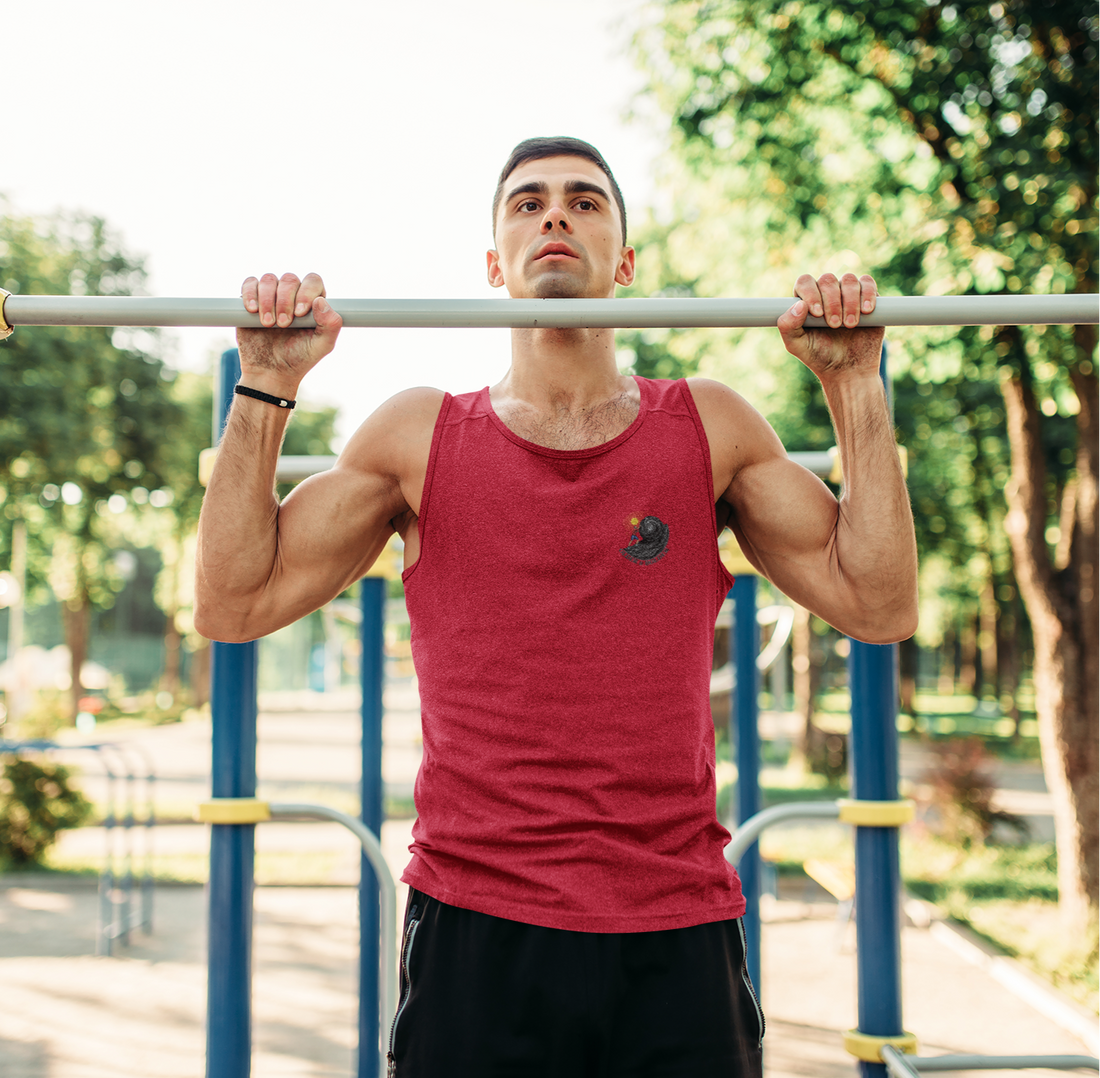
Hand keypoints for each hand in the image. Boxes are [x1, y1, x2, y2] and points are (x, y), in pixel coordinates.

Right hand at [237, 272, 342, 395]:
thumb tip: (320, 301)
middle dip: (285, 300)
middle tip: (283, 324)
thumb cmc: (298, 358)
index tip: (300, 313)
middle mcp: (293, 295)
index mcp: (313, 302)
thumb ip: (330, 325)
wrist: (270, 371)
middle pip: (290, 279)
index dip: (307, 292)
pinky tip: (252, 310)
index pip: (313, 281)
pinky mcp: (252, 299)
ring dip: (268, 300)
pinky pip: (249, 283)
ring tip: (268, 324)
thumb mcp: (321, 346)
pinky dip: (250, 294)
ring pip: (269, 280)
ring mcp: (272, 295)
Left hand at [777, 272, 883, 379]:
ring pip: (848, 280)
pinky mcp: (868, 297)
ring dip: (850, 301)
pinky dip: (868, 294)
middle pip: (827, 280)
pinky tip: (866, 310)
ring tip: (849, 324)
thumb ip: (788, 326)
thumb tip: (799, 305)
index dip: (811, 293)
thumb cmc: (820, 356)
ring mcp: (847, 294)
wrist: (849, 370)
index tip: (817, 313)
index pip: (805, 282)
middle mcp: (826, 293)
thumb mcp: (797, 346)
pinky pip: (868, 283)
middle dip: (831, 302)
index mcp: (806, 300)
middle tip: (834, 325)